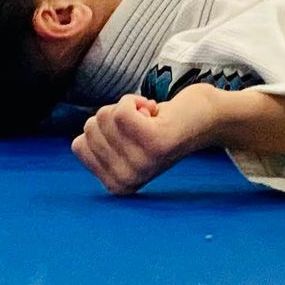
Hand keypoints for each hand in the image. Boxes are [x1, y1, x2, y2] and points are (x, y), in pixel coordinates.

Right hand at [72, 91, 217, 195]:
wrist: (206, 118)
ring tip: (151, 117)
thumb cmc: (161, 125)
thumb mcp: (123, 145)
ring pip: (105, 116)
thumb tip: (80, 145)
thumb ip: (100, 148)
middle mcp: (125, 180)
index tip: (127, 132)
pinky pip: (121, 110)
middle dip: (114, 114)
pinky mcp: (154, 143)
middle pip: (91, 127)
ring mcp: (140, 164)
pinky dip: (134, 99)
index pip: (78, 144)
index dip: (102, 127)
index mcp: (115, 184)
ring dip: (127, 105)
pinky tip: (154, 109)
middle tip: (143, 123)